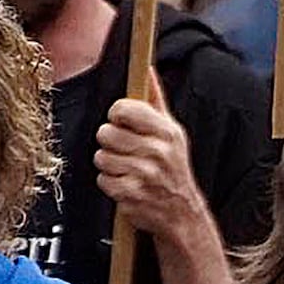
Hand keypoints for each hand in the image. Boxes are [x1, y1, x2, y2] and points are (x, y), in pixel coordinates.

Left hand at [94, 97, 203, 239]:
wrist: (182, 213)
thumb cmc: (173, 168)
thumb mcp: (172, 132)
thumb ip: (156, 100)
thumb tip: (147, 70)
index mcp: (166, 132)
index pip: (124, 109)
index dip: (116, 115)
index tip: (120, 122)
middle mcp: (156, 152)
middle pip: (106, 133)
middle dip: (110, 142)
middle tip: (125, 150)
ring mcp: (143, 174)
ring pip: (101, 157)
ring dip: (109, 164)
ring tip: (126, 168)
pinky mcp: (130, 194)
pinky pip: (102, 180)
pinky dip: (110, 183)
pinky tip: (125, 183)